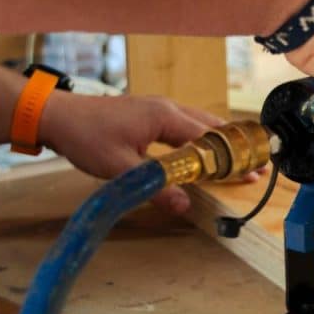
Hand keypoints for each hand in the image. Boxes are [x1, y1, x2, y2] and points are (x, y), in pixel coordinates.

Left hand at [39, 93, 250, 213]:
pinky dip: (200, 138)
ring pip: (198, 124)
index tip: (252, 172)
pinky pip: (184, 124)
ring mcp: (157, 108)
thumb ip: (154, 187)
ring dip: (218, 143)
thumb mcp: (119, 168)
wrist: (58, 116)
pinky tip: (203, 149)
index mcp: (164, 116)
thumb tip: (185, 205)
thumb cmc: (86, 137)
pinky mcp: (148, 114)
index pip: (207, 140)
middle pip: (210, 128)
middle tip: (255, 166)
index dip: (230, 160)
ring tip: (238, 159)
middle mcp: (166, 108)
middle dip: (233, 149)